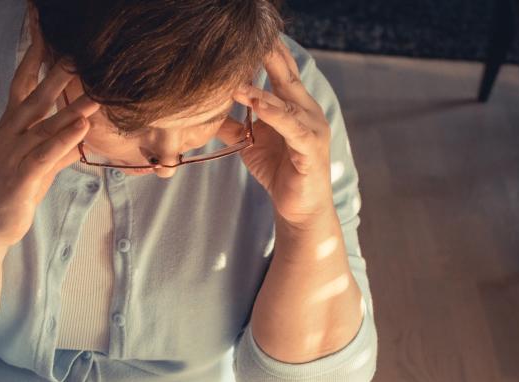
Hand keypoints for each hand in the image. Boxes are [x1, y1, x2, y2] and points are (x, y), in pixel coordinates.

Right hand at [0, 39, 99, 246]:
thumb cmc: (14, 191)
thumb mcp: (40, 165)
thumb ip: (59, 148)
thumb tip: (81, 133)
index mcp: (12, 127)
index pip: (22, 85)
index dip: (33, 59)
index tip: (45, 34)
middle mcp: (10, 135)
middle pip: (34, 98)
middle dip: (55, 74)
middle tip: (76, 52)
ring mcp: (14, 155)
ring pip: (45, 126)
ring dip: (72, 108)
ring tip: (96, 92)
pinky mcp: (21, 177)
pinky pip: (45, 155)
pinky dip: (63, 140)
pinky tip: (81, 128)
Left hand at [219, 40, 333, 227]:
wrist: (298, 208)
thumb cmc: (278, 171)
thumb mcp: (251, 143)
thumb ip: (234, 123)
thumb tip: (207, 110)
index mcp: (295, 106)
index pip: (281, 72)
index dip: (267, 53)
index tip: (246, 36)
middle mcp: (307, 112)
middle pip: (288, 77)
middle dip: (270, 57)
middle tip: (252, 39)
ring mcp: (311, 129)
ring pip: (286, 102)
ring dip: (261, 91)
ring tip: (238, 82)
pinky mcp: (310, 149)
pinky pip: (292, 128)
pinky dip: (275, 115)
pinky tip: (259, 106)